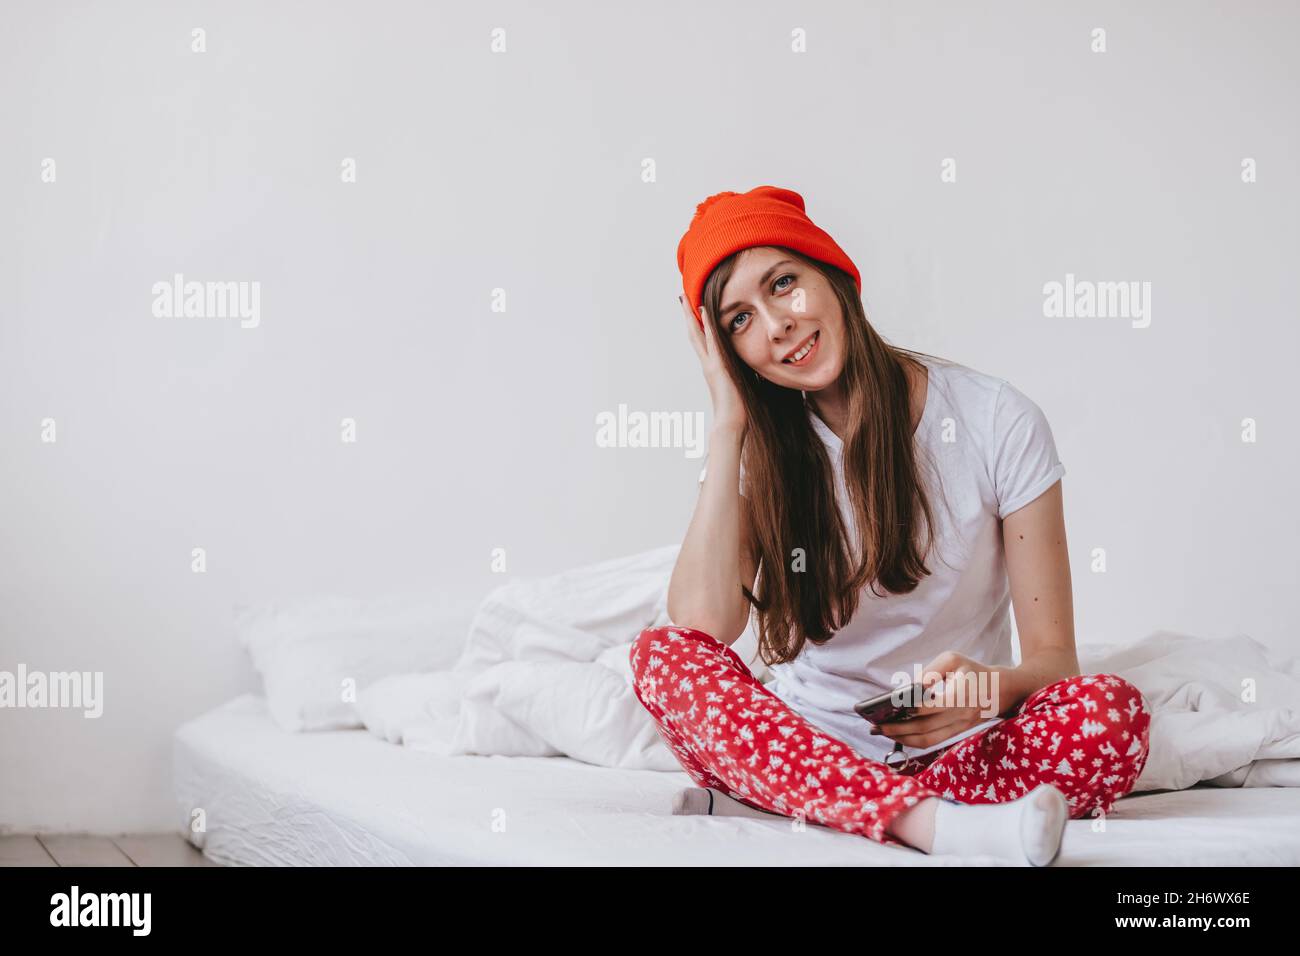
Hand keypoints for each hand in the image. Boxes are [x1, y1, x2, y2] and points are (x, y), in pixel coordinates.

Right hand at [680, 293, 747, 435]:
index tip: (695, 310)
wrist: (731, 423)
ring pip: (698, 335)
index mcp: (713, 368)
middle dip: (688, 316)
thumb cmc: (738, 409)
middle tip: (682, 298)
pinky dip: (707, 326)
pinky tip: (704, 311)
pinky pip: (711, 342)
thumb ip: (742, 374)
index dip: (699, 326)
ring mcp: (710, 365)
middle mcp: (708, 364)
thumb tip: (753, 368)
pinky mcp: (716, 367)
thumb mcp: (741, 385)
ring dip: (692, 316)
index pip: (704, 342)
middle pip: (694, 335)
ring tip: (686, 300)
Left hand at [870, 652, 1003, 748]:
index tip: (889, 707)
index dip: (908, 708)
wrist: (1000, 690)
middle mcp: (959, 715)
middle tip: (875, 726)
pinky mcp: (956, 733)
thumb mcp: (952, 660)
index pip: (930, 707)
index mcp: (959, 695)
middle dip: (897, 728)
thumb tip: (909, 688)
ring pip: (927, 740)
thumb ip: (929, 672)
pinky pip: (933, 741)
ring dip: (902, 739)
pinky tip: (898, 735)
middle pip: (924, 728)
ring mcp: (958, 727)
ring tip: (882, 732)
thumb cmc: (972, 671)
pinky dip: (914, 740)